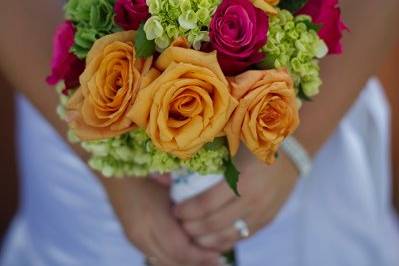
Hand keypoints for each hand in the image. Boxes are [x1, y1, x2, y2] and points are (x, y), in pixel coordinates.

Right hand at [100, 176, 219, 265]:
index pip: (181, 249)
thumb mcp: (171, 185)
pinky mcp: (132, 238)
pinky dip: (172, 259)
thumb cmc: (148, 171)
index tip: (219, 256)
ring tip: (205, 259)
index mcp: (153, 218)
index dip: (201, 256)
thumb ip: (189, 204)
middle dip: (196, 263)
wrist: (116, 172)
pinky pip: (155, 256)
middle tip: (217, 260)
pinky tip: (186, 255)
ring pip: (163, 261)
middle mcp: (142, 233)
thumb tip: (211, 221)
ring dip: (185, 263)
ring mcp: (135, 238)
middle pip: (173, 260)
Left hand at [174, 147, 297, 252]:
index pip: (207, 204)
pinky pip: (242, 237)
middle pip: (214, 223)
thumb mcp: (232, 145)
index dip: (187, 210)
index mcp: (242, 179)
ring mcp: (262, 213)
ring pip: (227, 236)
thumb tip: (172, 169)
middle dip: (191, 227)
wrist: (292, 152)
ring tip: (191, 234)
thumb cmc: (257, 144)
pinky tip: (211, 239)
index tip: (175, 210)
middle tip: (179, 224)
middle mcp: (253, 200)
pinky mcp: (267, 220)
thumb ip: (206, 157)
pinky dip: (224, 241)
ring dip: (205, 239)